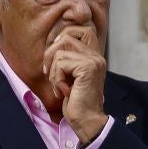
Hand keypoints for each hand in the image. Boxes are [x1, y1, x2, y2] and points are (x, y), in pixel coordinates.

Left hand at [43, 26, 108, 144]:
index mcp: (93, 55)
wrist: (86, 120)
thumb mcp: (68, 76)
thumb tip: (52, 43)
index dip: (62, 37)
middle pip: (67, 34)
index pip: (80, 28)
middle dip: (51, 53)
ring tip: (59, 85)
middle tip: (51, 72)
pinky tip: (64, 90)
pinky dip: (56, 78)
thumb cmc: (75, 101)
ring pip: (59, 50)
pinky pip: (60, 63)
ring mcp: (93, 60)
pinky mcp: (87, 67)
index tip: (55, 59)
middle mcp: (96, 54)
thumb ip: (65, 59)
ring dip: (53, 71)